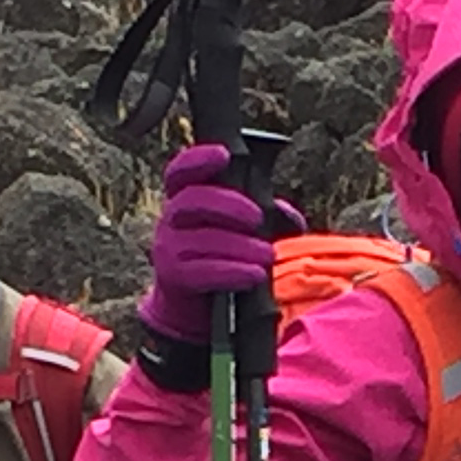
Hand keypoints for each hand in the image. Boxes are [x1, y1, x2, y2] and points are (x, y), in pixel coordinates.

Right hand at [136, 144, 304, 343]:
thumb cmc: (220, 254)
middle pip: (193, 200)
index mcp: (184, 197)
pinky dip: (233, 271)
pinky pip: (203, 270)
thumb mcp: (240, 229)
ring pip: (203, 238)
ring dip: (240, 246)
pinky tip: (254, 275)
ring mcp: (167, 247)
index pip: (181, 170)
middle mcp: (171, 218)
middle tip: (258, 219)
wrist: (194, 305)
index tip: (224, 154)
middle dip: (230, 205)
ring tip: (267, 255)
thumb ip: (266, 216)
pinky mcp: (172, 276)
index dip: (198, 159)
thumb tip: (292, 220)